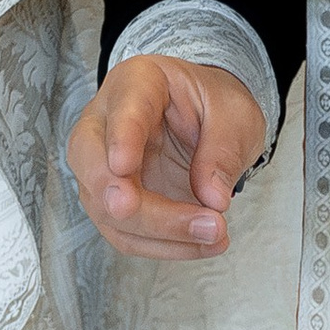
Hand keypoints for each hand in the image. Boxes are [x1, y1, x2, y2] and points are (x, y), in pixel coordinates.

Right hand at [67, 55, 269, 259]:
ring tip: (213, 233)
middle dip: (118, 197)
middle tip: (138, 212)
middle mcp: (106, 123)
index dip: (120, 137)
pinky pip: (126, 233)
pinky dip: (164, 246)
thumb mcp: (235, 115)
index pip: (122, 107)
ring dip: (157, 231)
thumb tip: (212, 198)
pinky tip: (201, 243)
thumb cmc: (214, 107)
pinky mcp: (112, 203)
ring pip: (106, 208)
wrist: (207, 121)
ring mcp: (102, 166)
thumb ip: (224, 150)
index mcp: (137, 84)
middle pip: (94, 163)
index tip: (123, 164)